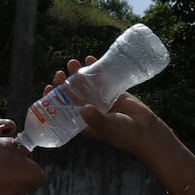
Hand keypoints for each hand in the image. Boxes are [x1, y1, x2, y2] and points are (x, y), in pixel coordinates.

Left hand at [45, 58, 162, 157]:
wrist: (146, 131)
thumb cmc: (124, 135)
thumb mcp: (108, 128)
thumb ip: (96, 119)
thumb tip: (84, 109)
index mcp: (82, 121)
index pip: (63, 109)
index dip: (54, 99)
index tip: (48, 88)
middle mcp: (89, 110)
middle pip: (72, 94)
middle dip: (65, 83)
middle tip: (60, 73)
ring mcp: (100, 100)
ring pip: (85, 85)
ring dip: (78, 74)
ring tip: (73, 63)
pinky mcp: (113, 92)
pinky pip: (102, 79)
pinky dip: (96, 70)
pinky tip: (90, 60)